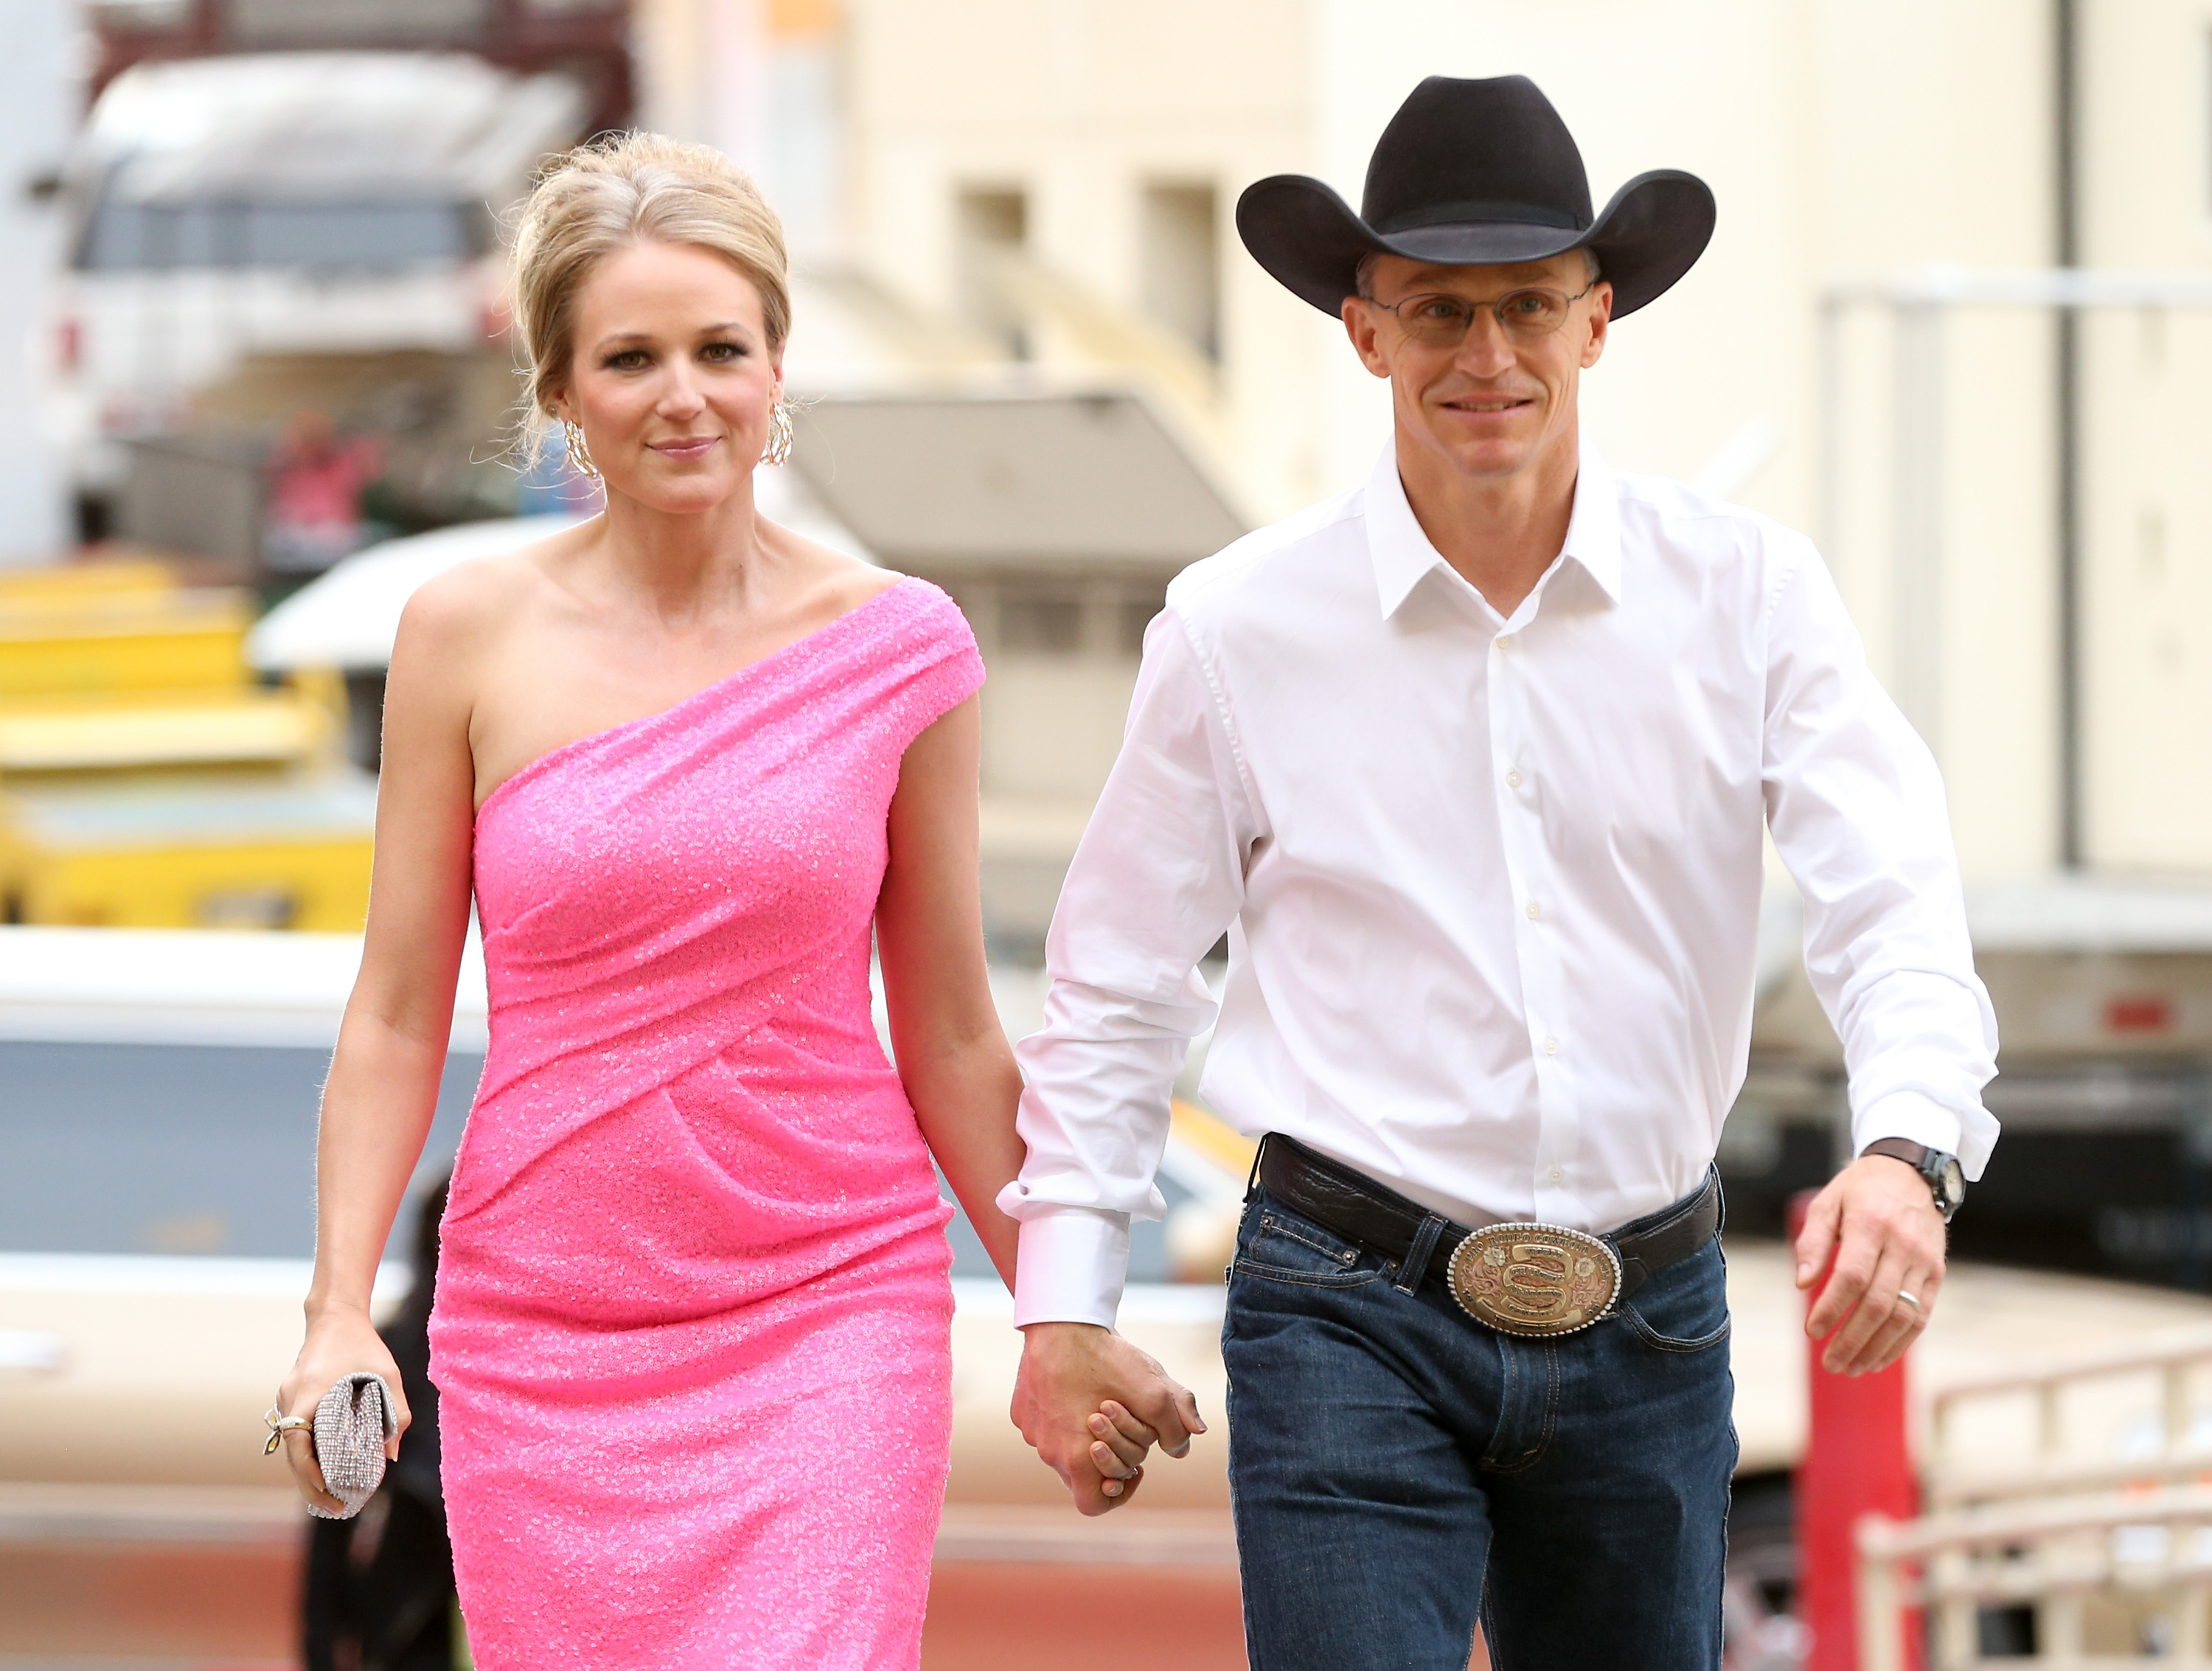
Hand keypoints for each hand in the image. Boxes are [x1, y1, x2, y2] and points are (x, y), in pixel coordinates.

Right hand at [274, 1305, 408, 1513]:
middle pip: (292, 1454)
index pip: (299, 1445)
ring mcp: (286, 1398)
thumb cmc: (363, 1344)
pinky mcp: (290, 1397)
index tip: (329, 1492)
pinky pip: (294, 1432)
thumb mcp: (387, 1375)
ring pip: (291, 1445)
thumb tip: (392, 1455)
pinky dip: (305, 1452)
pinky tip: (324, 1467)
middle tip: (334, 1507)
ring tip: (330, 1496)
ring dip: (306, 1471)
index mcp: (310, 1394)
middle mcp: (291, 1399)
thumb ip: (396, 1413)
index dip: (310, 1473)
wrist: (334, 1315)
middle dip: (310, 1485)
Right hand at [1011, 1322, 1205, 1515]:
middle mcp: (1048, 1451)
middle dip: (1108, 1455)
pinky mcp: (1021, 1410)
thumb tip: (1187, 1444)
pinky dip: (1062, 1415)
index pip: (1094, 1505)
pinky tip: (1077, 1387)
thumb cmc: (1105, 1359)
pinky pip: (1044, 1425)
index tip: (1133, 1469)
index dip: (1118, 1495)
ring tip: (1100, 1402)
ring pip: (1062, 1448)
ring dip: (1083, 1435)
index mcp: (1075, 1459)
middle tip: (1121, 1426)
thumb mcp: (1153, 1389)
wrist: (1060, 1321)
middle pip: (1081, 1474)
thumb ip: (1176, 1422)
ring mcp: (1030, 1431)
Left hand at [1795, 1154, 1946, 1376]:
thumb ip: (1812, 1242)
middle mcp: (1902, 1245)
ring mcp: (1924, 1261)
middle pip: (1878, 1304)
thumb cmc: (1859, 1190)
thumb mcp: (1827, 1203)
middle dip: (1852, 1339)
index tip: (1812, 1331)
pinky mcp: (1937, 1273)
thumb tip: (1801, 1284)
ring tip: (1851, 1368)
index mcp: (1871, 1224)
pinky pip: (1922, 1316)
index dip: (1832, 1308)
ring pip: (1903, 1316)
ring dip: (1876, 1348)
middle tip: (1830, 1363)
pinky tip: (1878, 1359)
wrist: (1912, 1172)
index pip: (1852, 1277)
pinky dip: (1901, 1343)